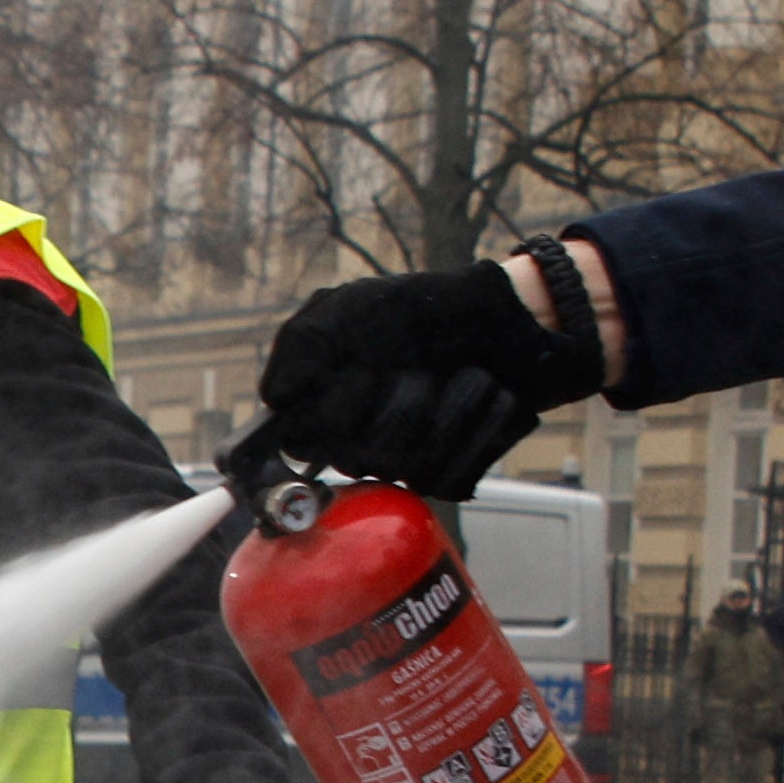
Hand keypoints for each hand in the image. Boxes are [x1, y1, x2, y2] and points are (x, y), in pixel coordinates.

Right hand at [246, 260, 583, 495]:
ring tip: (465, 375)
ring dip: (448, 405)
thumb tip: (277, 397)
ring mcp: (402, 462)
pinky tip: (490, 397)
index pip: (301, 440)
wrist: (506, 323)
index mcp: (323, 403)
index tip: (361, 375)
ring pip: (407, 462)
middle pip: (358, 455)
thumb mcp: (354, 307)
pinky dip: (479, 425)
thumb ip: (304, 342)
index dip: (334, 410)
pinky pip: (453, 473)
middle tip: (420, 367)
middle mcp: (355, 441)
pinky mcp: (448, 476)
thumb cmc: (425, 312)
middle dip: (398, 400)